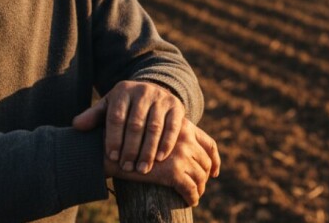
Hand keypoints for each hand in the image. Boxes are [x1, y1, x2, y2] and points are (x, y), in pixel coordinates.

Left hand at [73, 80, 185, 173]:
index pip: (117, 116)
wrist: (153, 91)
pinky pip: (172, 127)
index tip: (112, 157)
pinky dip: (166, 143)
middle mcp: (144, 91)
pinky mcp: (177, 106)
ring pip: (154, 127)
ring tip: (142, 169)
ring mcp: (162, 98)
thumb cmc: (125, 105)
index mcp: (123, 91)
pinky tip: (160, 159)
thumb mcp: (109, 107)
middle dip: (131, 149)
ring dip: (148, 150)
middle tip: (127, 168)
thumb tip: (76, 126)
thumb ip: (93, 117)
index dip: (114, 138)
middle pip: (136, 124)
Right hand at [104, 119, 220, 205]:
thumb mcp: (154, 132)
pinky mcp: (173, 172)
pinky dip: (192, 197)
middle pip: (206, 162)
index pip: (209, 144)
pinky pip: (190, 189)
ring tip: (194, 195)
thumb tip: (189, 155)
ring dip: (199, 188)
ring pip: (200, 176)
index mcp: (183, 126)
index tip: (215, 172)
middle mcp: (185, 138)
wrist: (112, 149)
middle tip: (200, 187)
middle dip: (205, 177)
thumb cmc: (130, 140)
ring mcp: (180, 154)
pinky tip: (190, 202)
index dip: (216, 160)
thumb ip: (173, 138)